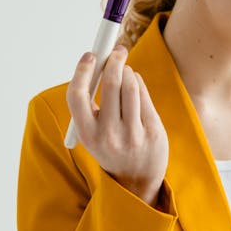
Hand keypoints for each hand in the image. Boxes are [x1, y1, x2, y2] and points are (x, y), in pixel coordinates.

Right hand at [66, 46, 168, 206]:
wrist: (136, 180)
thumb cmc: (110, 146)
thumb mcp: (93, 132)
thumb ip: (91, 102)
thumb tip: (97, 61)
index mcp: (87, 134)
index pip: (77, 95)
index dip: (82, 70)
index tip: (90, 55)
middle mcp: (109, 135)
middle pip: (110, 84)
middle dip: (114, 61)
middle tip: (116, 51)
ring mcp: (133, 134)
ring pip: (131, 86)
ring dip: (128, 70)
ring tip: (125, 69)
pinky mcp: (153, 131)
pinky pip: (144, 96)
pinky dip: (138, 82)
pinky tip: (135, 82)